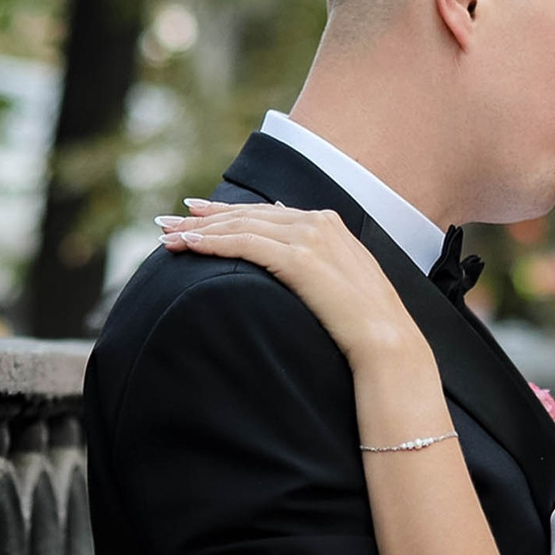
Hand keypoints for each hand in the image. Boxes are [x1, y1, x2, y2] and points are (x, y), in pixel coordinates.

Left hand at [160, 200, 425, 369]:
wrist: (387, 342)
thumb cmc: (362, 325)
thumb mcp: (337, 284)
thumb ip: (312, 265)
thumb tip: (280, 261)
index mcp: (328, 223)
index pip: (264, 212)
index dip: (226, 212)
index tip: (195, 215)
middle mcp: (318, 222)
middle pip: (247, 215)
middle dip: (203, 219)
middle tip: (166, 224)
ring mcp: (310, 237)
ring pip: (241, 226)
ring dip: (199, 230)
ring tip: (167, 237)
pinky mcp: (300, 259)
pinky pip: (245, 244)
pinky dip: (214, 243)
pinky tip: (189, 246)